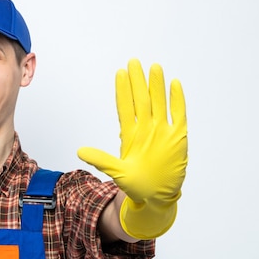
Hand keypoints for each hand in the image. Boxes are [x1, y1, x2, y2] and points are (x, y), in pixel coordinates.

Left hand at [77, 58, 187, 238]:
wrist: (157, 196)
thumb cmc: (137, 185)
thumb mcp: (117, 173)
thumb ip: (102, 160)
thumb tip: (80, 151)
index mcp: (131, 135)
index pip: (125, 107)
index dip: (123, 91)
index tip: (119, 73)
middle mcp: (146, 129)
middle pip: (142, 100)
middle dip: (138, 81)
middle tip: (133, 61)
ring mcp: (162, 131)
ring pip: (159, 103)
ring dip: (157, 86)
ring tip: (154, 67)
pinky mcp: (178, 137)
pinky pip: (178, 114)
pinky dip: (177, 100)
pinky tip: (174, 84)